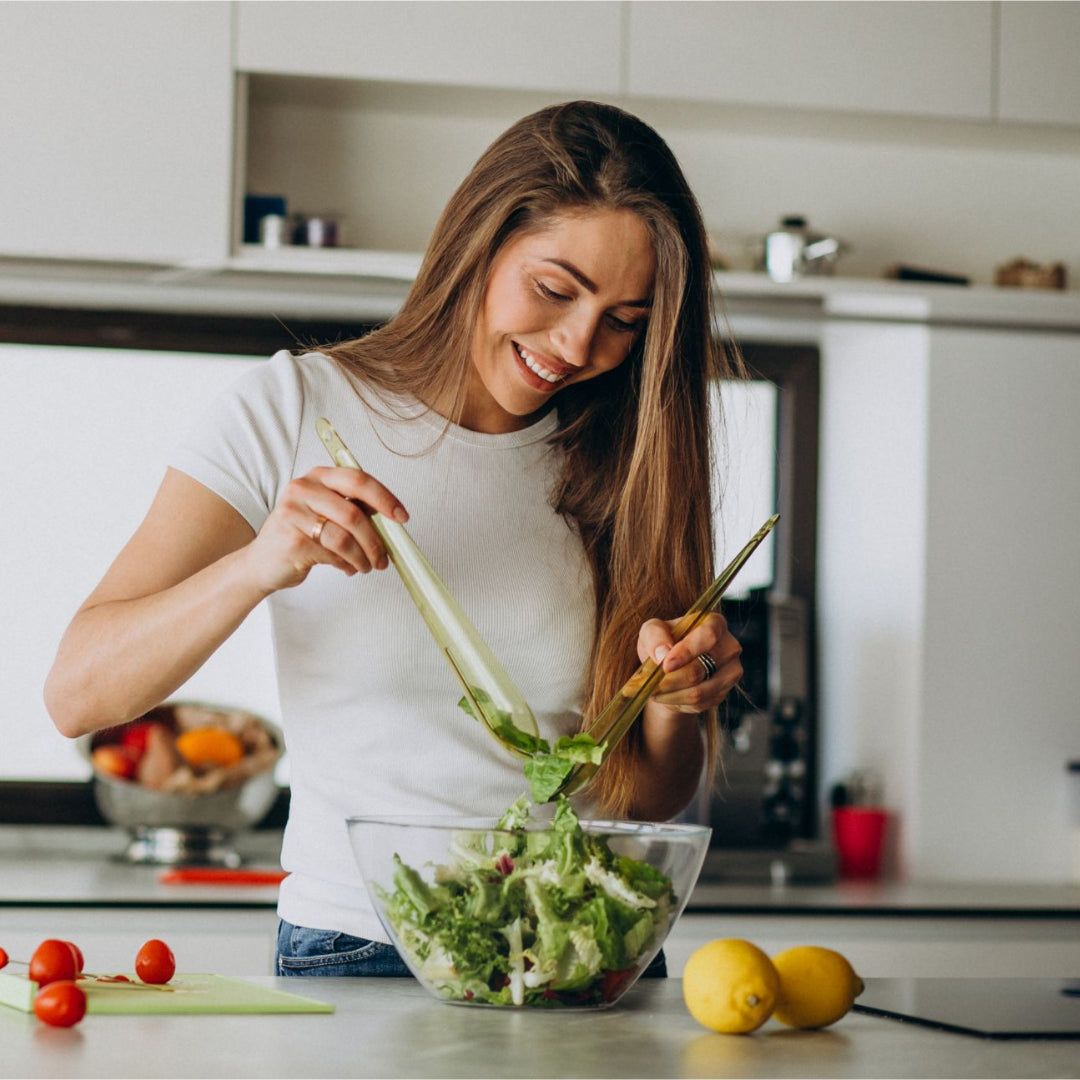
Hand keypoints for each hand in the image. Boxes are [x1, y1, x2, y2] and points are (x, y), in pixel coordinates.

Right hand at [240, 466, 408, 593]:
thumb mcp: (326, 513)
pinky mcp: (292, 540)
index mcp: (318, 476)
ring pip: (345, 538)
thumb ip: (354, 509)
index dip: (385, 498)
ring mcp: (294, 513)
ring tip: (366, 566)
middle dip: (376, 540)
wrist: (262, 563)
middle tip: (384, 557)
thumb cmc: (300, 536)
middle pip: (354, 513)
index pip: (358, 480)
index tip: (402, 517)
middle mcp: (303, 489)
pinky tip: (346, 567)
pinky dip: (347, 565)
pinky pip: (332, 555)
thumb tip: (392, 521)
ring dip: (363, 557)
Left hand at [636, 611, 742, 714]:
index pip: (708, 635)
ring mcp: (730, 672)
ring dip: (671, 694)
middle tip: (650, 684)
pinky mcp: (724, 693)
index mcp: (715, 623)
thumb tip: (663, 653)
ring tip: (653, 691)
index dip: (687, 651)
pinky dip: (677, 702)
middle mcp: (729, 647)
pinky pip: (699, 704)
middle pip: (701, 669)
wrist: (670, 668)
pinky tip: (666, 696)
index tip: (666, 665)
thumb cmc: (663, 643)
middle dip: (671, 680)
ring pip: (699, 691)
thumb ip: (655, 636)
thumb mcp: (652, 631)